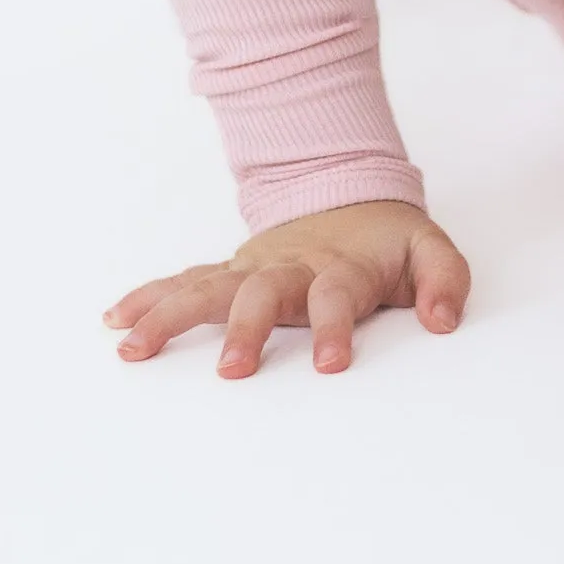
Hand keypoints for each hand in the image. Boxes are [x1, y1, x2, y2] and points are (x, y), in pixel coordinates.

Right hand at [100, 199, 469, 377]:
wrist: (349, 191)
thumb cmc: (387, 239)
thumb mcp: (430, 249)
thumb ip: (444, 280)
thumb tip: (442, 321)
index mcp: (341, 266)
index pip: (337, 296)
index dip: (335, 328)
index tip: (332, 365)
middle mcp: (290, 266)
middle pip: (262, 292)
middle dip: (247, 329)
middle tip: (233, 371)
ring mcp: (255, 267)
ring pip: (209, 286)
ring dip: (172, 314)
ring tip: (134, 347)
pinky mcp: (232, 272)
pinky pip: (187, 283)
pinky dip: (152, 298)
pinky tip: (119, 322)